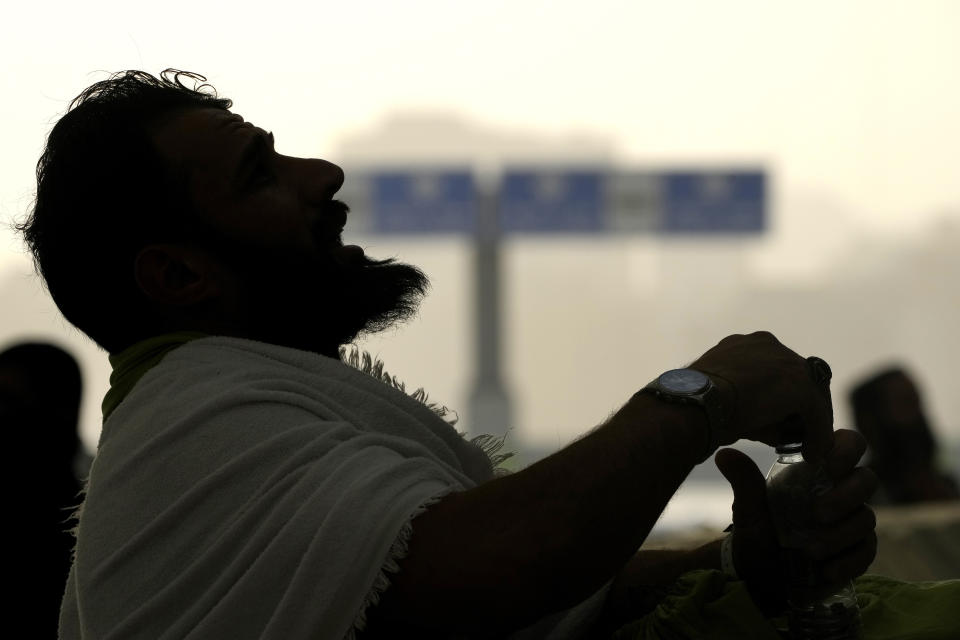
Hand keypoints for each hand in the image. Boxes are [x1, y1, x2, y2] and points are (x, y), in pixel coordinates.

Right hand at [691, 331, 833, 462]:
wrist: (692, 403)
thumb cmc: (695, 405)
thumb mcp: (720, 396)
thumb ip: (744, 401)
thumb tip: (762, 427)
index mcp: (744, 346)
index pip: (776, 368)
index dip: (779, 396)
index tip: (778, 420)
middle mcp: (766, 345)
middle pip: (799, 377)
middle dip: (798, 406)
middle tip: (796, 434)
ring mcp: (785, 361)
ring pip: (810, 393)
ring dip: (810, 420)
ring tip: (805, 446)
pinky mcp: (798, 383)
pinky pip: (817, 412)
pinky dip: (817, 434)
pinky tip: (810, 454)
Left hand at [716, 430, 877, 610]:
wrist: (761, 572)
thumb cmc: (760, 531)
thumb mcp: (749, 508)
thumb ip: (744, 482)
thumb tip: (723, 455)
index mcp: (818, 472)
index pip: (849, 444)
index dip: (845, 450)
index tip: (825, 466)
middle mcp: (841, 492)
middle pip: (868, 480)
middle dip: (846, 496)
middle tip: (817, 514)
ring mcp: (852, 521)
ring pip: (866, 518)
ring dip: (840, 535)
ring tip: (810, 550)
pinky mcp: (858, 550)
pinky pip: (867, 551)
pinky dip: (848, 562)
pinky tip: (825, 570)